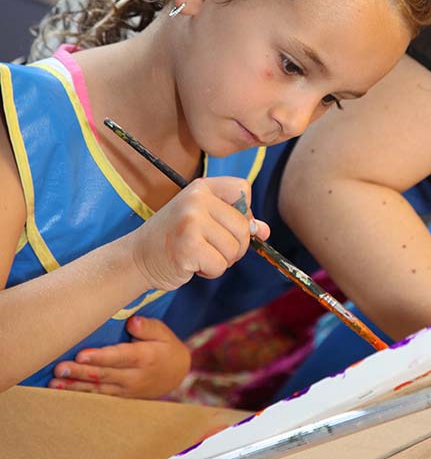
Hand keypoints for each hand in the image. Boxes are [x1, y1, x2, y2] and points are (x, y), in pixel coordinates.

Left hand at [48, 316, 191, 398]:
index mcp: (144, 357)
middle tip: (59, 369)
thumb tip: (132, 322)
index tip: (81, 354)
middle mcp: (134, 376)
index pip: (119, 357)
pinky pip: (99, 396)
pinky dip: (81, 394)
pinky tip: (64, 391)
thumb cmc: (166, 347)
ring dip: (75, 386)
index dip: (99, 357)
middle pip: (103, 374)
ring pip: (98, 389)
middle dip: (80, 372)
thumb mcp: (163, 332)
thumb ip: (147, 327)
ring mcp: (126, 389)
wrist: (177, 374)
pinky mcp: (121, 396)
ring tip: (55, 383)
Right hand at [131, 176, 269, 291]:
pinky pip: (220, 265)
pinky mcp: (188, 246)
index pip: (243, 190)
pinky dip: (210, 271)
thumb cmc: (174, 238)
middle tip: (211, 248)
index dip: (243, 213)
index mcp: (201, 187)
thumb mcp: (204, 220)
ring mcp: (191, 221)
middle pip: (244, 226)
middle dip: (235, 246)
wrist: (137, 257)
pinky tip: (192, 265)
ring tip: (199, 255)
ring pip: (234, 248)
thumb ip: (234, 221)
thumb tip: (265, 230)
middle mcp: (196, 199)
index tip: (226, 225)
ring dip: (221, 261)